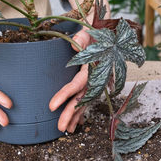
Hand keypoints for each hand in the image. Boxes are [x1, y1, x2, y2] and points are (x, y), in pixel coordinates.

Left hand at [50, 0, 108, 132]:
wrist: (109, 32)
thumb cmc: (96, 31)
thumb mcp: (89, 30)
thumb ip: (82, 39)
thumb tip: (75, 49)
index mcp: (94, 65)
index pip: (78, 83)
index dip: (65, 95)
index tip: (51, 106)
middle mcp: (98, 76)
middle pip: (83, 98)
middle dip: (71, 114)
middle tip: (60, 128)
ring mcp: (98, 81)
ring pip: (86, 101)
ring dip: (76, 116)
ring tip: (66, 130)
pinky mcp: (95, 82)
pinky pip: (88, 99)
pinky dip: (82, 112)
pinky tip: (76, 123)